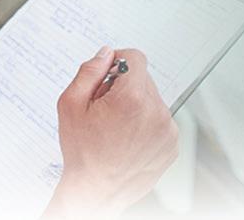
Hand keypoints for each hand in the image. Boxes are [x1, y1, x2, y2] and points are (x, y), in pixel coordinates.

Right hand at [49, 47, 176, 216]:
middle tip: (105, 109)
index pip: (135, 58)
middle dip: (123, 88)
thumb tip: (106, 53)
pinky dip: (146, 125)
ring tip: (115, 128)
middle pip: (143, 81)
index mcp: (132, 98)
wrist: (96, 189)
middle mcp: (156, 111)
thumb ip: (89, 72)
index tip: (108, 74)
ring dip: (136, 107)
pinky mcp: (172, 144)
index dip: (118, 62)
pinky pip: (161, 122)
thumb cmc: (82, 152)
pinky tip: (128, 139)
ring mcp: (167, 129)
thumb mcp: (71, 106)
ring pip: (153, 101)